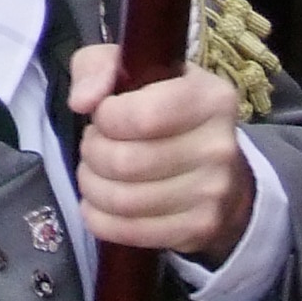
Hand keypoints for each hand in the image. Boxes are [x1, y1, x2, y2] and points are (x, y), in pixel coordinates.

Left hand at [66, 47, 254, 261]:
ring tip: (93, 172)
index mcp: (210, 98)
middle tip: (93, 146)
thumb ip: (97, 68)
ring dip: (92, 186)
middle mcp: (219, 146)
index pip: (142, 116)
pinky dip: (100, 219)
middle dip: (92, 153)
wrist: (214, 166)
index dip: (106, 119)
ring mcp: (213, 193)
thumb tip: (82, 102)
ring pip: (125, 200)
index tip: (101, 116)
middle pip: (127, 162)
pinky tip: (97, 204)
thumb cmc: (162, 107)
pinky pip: (132, 232)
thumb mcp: (131, 68)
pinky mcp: (200, 229)